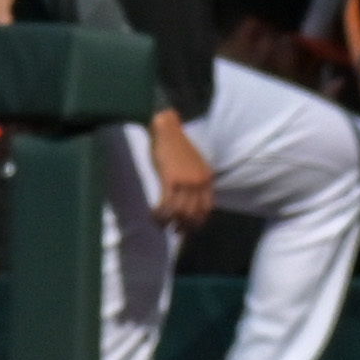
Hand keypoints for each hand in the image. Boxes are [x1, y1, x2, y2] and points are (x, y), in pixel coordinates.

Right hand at [150, 109, 216, 231]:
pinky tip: (153, 215)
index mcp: (207, 178)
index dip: (198, 221)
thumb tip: (187, 198)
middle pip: (194, 212)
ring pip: (180, 211)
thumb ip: (194, 180)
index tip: (189, 227)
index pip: (207, 207)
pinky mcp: (170, 180)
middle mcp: (199, 182)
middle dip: (184, 226)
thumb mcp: (193, 164)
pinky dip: (160, 214)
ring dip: (169, 222)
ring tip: (160, 224)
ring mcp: (186, 181)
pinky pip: (167, 204)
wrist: (166, 129)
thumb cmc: (176, 145)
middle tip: (174, 230)